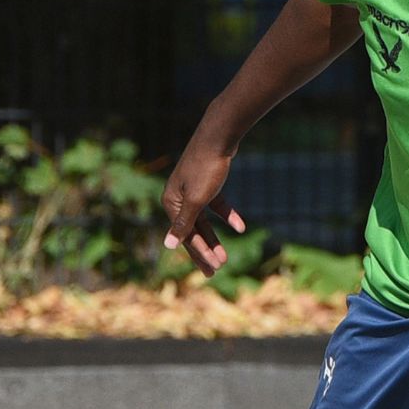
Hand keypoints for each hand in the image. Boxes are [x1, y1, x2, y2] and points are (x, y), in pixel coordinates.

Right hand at [160, 140, 245, 275]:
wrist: (218, 137)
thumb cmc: (206, 168)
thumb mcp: (196, 199)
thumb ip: (183, 224)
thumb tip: (167, 246)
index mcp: (171, 203)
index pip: (185, 235)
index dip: (199, 254)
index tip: (214, 270)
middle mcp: (178, 197)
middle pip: (193, 231)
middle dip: (205, 251)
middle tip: (216, 271)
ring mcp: (192, 190)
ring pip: (204, 221)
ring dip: (215, 239)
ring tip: (225, 258)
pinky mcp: (207, 183)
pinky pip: (216, 205)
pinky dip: (227, 216)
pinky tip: (240, 227)